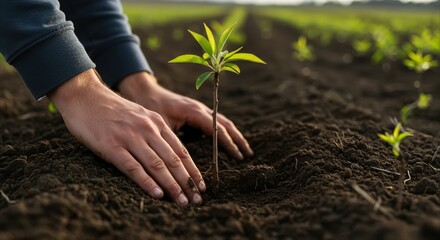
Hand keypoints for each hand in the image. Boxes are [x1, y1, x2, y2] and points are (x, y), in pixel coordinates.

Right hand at [47, 69, 204, 205]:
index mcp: (156, 122)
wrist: (85, 96)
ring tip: (183, 201)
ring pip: (157, 165)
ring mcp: (130, 137)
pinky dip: (147, 182)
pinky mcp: (112, 146)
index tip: (201, 187)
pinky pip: (133, 167)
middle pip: (173, 160)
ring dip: (172, 186)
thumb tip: (169, 157)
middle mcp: (147, 129)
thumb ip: (154, 132)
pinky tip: (158, 195)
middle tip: (197, 200)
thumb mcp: (140, 116)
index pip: (181, 151)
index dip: (193, 171)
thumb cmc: (112, 110)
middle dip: (188, 182)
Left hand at [117, 72, 253, 159]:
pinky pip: (216, 121)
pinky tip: (229, 140)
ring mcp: (200, 108)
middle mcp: (200, 108)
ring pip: (223, 121)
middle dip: (238, 139)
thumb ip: (173, 140)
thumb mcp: (160, 126)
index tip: (238, 157)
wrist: (144, 91)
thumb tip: (184, 161)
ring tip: (244, 149)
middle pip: (225, 124)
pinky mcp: (196, 110)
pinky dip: (226, 131)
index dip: (228, 144)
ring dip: (235, 135)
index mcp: (193, 111)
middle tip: (248, 155)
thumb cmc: (149, 108)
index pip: (217, 129)